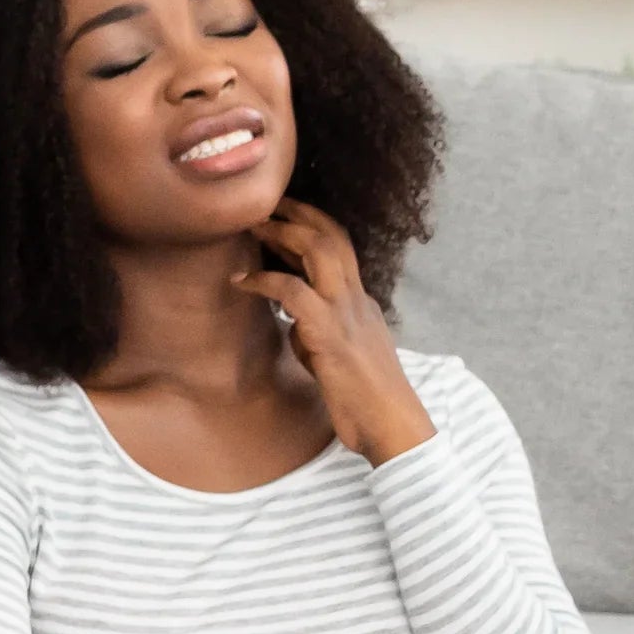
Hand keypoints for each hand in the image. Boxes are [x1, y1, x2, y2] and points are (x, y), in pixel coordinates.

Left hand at [236, 200, 435, 464]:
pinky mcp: (330, 333)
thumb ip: (317, 334)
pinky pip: (292, 291)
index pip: (340, 249)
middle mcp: (358, 300)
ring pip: (319, 250)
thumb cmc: (366, 401)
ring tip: (252, 227)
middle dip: (297, 213)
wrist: (393, 427)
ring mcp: (346, 313)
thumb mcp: (340, 357)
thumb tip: (293, 324)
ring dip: (282, 233)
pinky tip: (240, 283)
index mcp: (362, 304)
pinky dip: (263, 281)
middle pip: (332, 235)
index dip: (311, 226)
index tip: (281, 215)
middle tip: (262, 205)